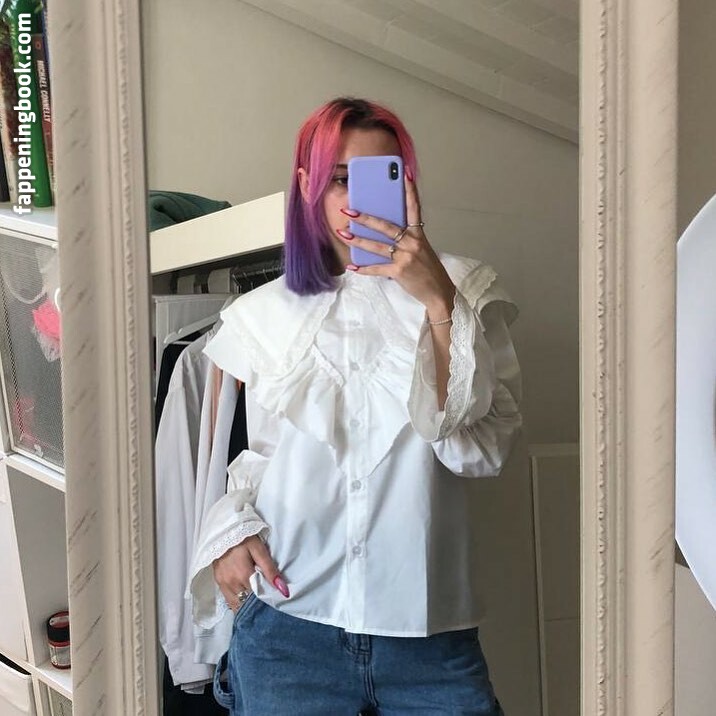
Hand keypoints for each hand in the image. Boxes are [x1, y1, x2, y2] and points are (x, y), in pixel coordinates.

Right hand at [213, 535, 288, 611]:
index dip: (266, 601)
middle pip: (246, 603)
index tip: (274, 602)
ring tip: (256, 603)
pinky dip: (237, 601)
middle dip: (256, 606)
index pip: (258, 598)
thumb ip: (270, 570)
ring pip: (236, 604)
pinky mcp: (217, 581)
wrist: (221, 529)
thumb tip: (283, 590)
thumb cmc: (243, 537)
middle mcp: (231, 583)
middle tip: (266, 604)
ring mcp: (222, 583)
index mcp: (243, 576)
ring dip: (245, 605)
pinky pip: (228, 599)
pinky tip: (244, 598)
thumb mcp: (259, 549)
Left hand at [337, 172, 455, 319]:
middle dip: (366, 218)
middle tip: (349, 211)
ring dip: (358, 240)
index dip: (410, 190)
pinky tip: (352, 266)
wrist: (439, 292)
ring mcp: (406, 257)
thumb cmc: (428, 270)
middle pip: (386, 226)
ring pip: (377, 246)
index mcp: (418, 235)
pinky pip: (377, 269)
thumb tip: (382, 232)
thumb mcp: (421, 249)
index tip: (404, 173)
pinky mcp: (399, 272)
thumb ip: (405, 239)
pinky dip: (363, 268)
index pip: (414, 208)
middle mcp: (412, 243)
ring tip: (343, 234)